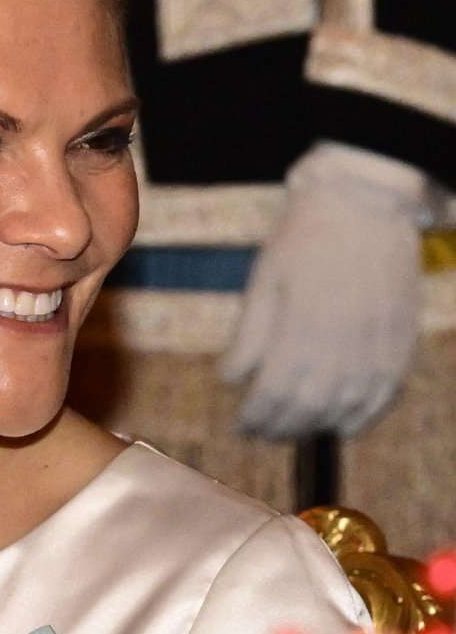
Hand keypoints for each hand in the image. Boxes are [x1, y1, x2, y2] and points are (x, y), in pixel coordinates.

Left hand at [221, 141, 425, 439]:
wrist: (365, 201)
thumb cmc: (306, 237)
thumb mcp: (264, 280)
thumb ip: (250, 336)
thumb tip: (231, 381)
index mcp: (302, 328)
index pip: (274, 395)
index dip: (255, 418)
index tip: (241, 426)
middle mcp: (343, 344)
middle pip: (308, 408)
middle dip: (280, 428)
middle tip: (262, 432)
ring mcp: (377, 344)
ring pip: (347, 408)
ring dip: (316, 427)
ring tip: (295, 428)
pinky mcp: (402, 340)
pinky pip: (386, 394)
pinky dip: (364, 417)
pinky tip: (343, 426)